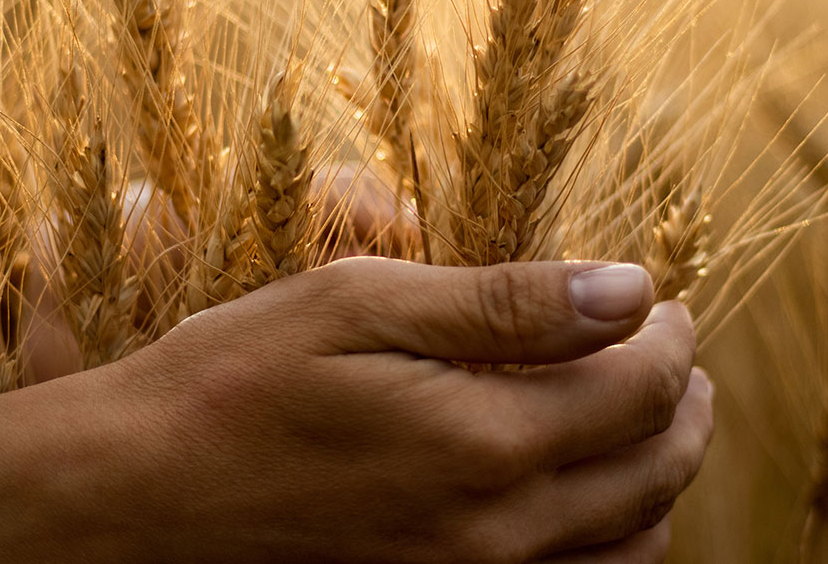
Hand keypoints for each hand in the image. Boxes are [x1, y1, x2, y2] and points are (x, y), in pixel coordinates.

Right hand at [36, 257, 711, 562]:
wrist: (141, 494)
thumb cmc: (237, 380)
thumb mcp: (360, 305)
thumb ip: (504, 302)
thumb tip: (628, 289)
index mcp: (485, 441)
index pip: (640, 389)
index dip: (671, 336)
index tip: (662, 298)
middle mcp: (498, 532)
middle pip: (655, 471)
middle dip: (686, 401)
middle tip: (675, 350)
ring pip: (632, 543)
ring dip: (663, 474)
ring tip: (651, 417)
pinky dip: (615, 539)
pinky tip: (591, 494)